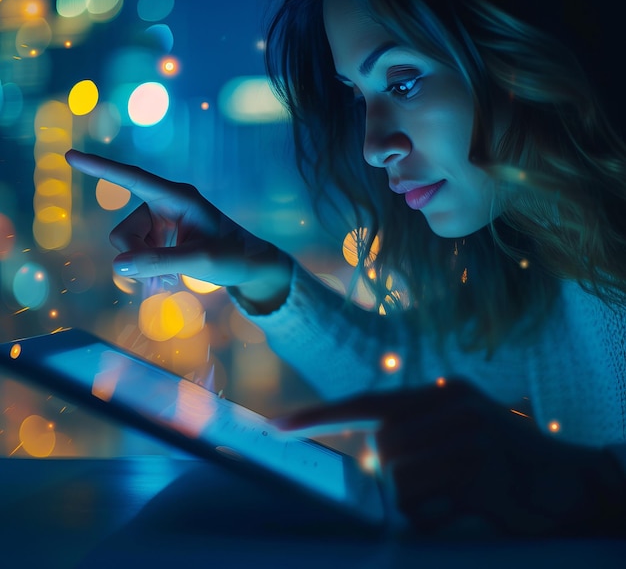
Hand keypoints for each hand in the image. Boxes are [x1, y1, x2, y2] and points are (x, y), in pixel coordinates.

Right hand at [65, 149, 292, 308]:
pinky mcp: (162, 235)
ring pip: (128, 246)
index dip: (101, 168)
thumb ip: (161, 262)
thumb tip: (118, 267)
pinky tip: (168, 281)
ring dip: (143, 267)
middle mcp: (166, 203)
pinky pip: (137, 253)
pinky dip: (147, 269)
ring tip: (171, 283)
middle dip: (136, 258)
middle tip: (165, 280)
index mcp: (178, 197)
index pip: (134, 179)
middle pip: (124, 232)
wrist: (250, 264)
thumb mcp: (200, 261)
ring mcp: (162, 220)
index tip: (70, 155)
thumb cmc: (233, 257)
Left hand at [275, 379, 625, 536]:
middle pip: (382, 449)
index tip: (276, 428)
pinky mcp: (479, 475)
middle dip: (398, 474)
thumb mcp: (462, 428)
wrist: (570, 481)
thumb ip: (418, 431)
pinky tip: (466, 508)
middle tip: (439, 481)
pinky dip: (434, 518)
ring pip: (399, 479)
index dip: (319, 416)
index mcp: (442, 393)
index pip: (367, 402)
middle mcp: (452, 407)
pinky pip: (423, 506)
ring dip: (418, 500)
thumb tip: (374, 456)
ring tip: (457, 494)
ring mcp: (468, 438)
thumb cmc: (505, 458)